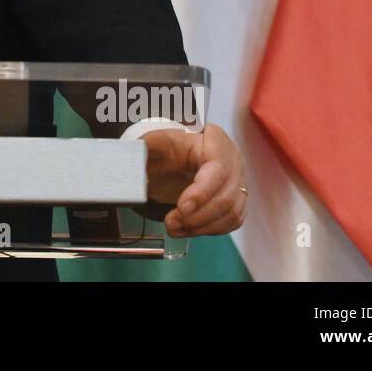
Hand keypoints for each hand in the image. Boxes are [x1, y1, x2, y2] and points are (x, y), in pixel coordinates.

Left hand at [141, 123, 246, 237]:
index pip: (218, 167)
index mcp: (215, 140)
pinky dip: (209, 230)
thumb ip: (144, 148)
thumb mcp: (154, 143)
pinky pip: (232, 221)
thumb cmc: (167, 150)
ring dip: (201, 226)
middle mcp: (233, 161)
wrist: (173, 159)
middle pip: (226, 195)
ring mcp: (238, 182)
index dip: (202, 191)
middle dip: (197, 216)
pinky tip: (188, 229)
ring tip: (174, 228)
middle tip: (171, 223)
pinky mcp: (237, 200)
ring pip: (231, 211)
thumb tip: (133, 156)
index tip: (182, 207)